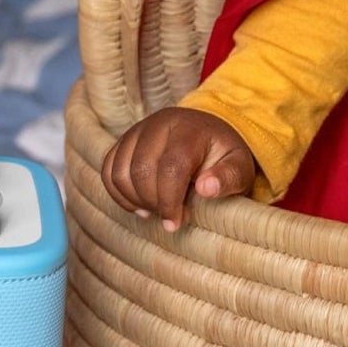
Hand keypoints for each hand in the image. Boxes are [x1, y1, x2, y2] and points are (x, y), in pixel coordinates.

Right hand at [100, 108, 256, 230]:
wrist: (209, 134)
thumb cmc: (224, 157)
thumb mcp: (239, 167)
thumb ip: (228, 178)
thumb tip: (206, 188)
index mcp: (190, 129)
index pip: (171, 167)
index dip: (170, 201)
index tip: (175, 222)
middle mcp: (159, 123)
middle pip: (142, 170)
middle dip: (153, 202)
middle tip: (169, 216)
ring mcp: (138, 130)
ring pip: (119, 172)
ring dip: (135, 199)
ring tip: (156, 209)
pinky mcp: (124, 142)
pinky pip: (108, 170)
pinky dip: (119, 194)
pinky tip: (139, 204)